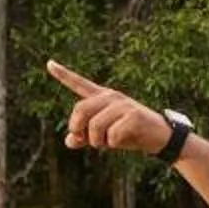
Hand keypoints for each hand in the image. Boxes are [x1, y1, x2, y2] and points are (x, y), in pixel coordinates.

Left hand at [48, 61, 170, 157]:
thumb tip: (69, 141)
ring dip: (97, 141)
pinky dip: (112, 144)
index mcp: (102, 98)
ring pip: (94, 125)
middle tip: (86, 141)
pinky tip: (121, 141)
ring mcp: (123, 105)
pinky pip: (112, 134)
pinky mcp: (133, 115)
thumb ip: (85, 137)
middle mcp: (111, 97)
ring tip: (106, 144)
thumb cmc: (130, 134)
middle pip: (79, 109)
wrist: (159, 138)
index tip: (49, 63)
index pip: (79, 83)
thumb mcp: (104, 136)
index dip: (63, 75)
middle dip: (78, 130)